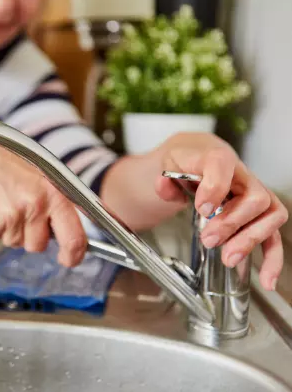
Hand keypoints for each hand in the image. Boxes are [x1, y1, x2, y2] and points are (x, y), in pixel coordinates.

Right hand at [0, 138, 86, 266]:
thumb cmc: (9, 161)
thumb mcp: (44, 176)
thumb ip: (60, 203)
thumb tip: (74, 230)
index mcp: (54, 194)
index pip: (74, 238)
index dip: (74, 255)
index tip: (70, 258)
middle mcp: (35, 207)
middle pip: (39, 246)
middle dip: (35, 237)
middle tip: (26, 213)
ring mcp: (10, 218)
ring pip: (17, 243)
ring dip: (14, 230)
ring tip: (7, 203)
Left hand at [155, 133, 287, 290]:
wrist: (199, 157)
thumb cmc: (188, 161)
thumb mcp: (170, 163)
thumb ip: (165, 179)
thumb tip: (163, 186)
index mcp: (217, 158)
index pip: (223, 165)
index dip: (215, 188)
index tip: (202, 209)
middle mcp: (242, 176)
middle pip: (255, 197)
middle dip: (232, 223)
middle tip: (208, 239)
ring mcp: (254, 195)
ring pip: (270, 215)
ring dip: (250, 240)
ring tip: (228, 258)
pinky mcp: (257, 215)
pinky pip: (273, 235)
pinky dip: (272, 258)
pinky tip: (266, 280)